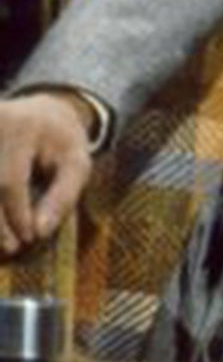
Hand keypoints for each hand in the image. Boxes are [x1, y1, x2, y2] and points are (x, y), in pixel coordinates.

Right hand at [0, 91, 95, 256]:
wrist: (43, 113)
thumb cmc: (63, 143)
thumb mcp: (77, 165)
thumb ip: (62, 197)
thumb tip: (39, 233)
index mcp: (19, 127)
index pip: (9, 181)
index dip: (16, 215)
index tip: (28, 239)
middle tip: (11, 248)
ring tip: (3, 243)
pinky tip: (0, 227)